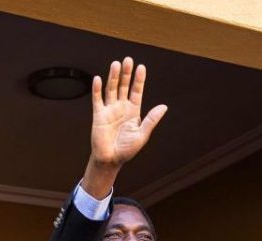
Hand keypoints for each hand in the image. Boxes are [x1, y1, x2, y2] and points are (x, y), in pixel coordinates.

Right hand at [82, 57, 167, 196]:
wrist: (110, 160)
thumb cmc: (127, 150)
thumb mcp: (142, 134)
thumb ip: (151, 120)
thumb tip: (164, 107)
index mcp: (133, 111)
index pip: (136, 91)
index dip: (139, 80)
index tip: (141, 67)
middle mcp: (121, 108)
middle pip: (124, 86)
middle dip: (126, 74)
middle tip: (128, 60)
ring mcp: (109, 110)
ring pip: (112, 89)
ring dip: (114, 77)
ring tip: (116, 64)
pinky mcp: (98, 115)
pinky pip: (97, 99)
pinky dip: (97, 89)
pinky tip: (98, 79)